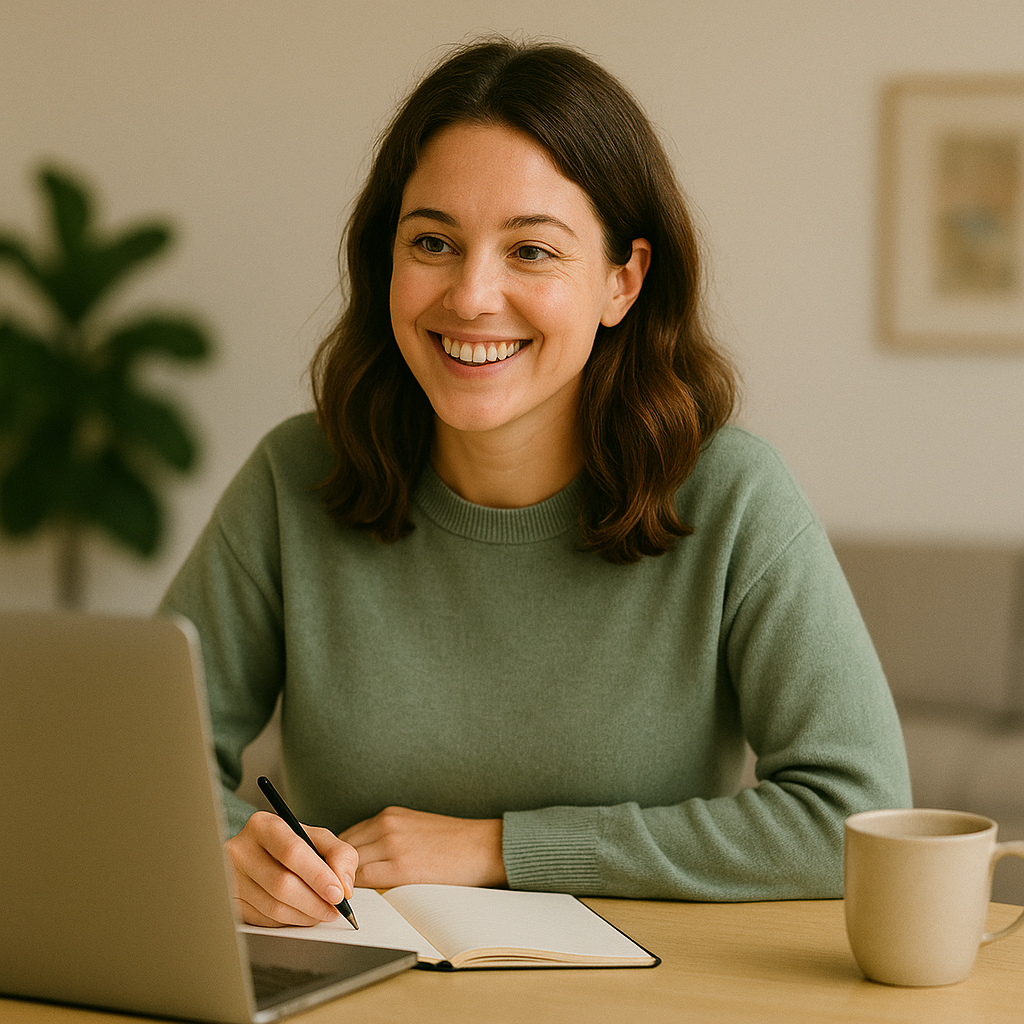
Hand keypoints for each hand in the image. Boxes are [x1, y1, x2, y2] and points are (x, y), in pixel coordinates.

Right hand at [225, 810, 358, 926]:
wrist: (257, 854)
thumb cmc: (290, 845)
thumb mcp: (316, 838)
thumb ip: (339, 854)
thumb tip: (344, 885)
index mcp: (264, 825)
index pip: (292, 852)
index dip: (318, 875)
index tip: (338, 894)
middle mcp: (241, 850)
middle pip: (282, 884)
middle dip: (315, 902)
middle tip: (335, 909)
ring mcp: (231, 878)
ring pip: (274, 907)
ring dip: (305, 915)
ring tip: (321, 912)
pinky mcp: (229, 902)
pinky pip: (264, 920)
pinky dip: (288, 921)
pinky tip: (299, 913)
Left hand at [339, 806, 506, 888]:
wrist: (482, 846)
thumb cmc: (451, 842)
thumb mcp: (413, 827)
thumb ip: (385, 837)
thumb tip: (359, 859)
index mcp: (388, 815)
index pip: (345, 838)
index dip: (337, 860)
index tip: (335, 874)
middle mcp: (386, 825)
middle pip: (341, 851)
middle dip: (335, 871)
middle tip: (333, 890)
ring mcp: (391, 845)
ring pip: (349, 867)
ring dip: (343, 883)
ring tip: (342, 898)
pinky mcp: (401, 867)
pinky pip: (364, 881)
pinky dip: (357, 892)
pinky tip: (359, 901)